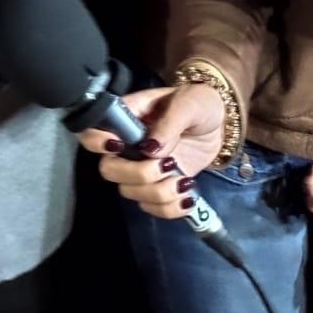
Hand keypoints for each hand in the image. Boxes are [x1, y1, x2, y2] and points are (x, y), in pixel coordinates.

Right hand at [76, 84, 227, 218]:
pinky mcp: (158, 186)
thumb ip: (169, 123)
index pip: (93, 131)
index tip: (118, 146)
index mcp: (127, 118)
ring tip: (185, 181)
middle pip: (108, 169)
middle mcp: (127, 146)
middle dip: (137, 175)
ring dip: (158, 193)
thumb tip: (150, 149)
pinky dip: (169, 209)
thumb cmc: (199, 104)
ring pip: (129, 191)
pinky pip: (151, 207)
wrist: (220, 125)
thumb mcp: (189, 104)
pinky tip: (188, 197)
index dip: (95, 142)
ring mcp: (141, 168)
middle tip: (167, 165)